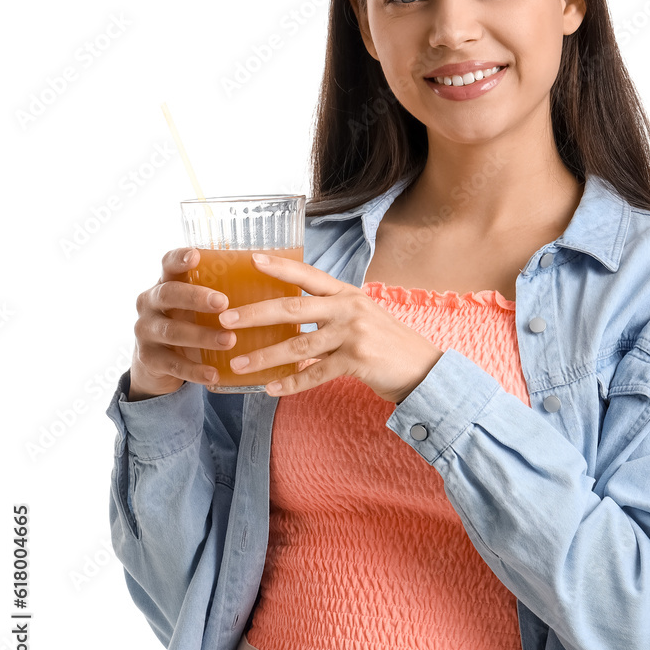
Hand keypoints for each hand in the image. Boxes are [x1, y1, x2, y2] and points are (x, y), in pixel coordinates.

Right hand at [128, 248, 233, 399]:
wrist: (159, 363)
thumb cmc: (190, 321)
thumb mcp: (198, 304)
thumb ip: (221, 290)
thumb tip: (273, 273)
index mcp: (165, 282)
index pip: (167, 264)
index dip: (179, 258)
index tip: (196, 255)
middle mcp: (150, 302)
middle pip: (168, 294)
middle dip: (196, 297)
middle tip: (223, 302)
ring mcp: (145, 330)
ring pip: (172, 331)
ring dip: (202, 336)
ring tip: (229, 340)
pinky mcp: (148, 358)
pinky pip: (172, 364)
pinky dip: (194, 370)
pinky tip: (214, 374)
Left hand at [218, 254, 443, 403]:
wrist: (423, 369)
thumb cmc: (387, 344)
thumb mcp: (362, 317)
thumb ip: (331, 314)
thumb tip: (292, 319)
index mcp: (347, 294)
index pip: (308, 276)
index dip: (280, 267)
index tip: (251, 260)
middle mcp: (349, 309)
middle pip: (293, 309)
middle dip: (255, 314)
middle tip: (225, 319)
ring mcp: (353, 335)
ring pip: (298, 346)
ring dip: (265, 356)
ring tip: (239, 364)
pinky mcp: (357, 361)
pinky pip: (315, 374)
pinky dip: (291, 384)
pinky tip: (270, 389)